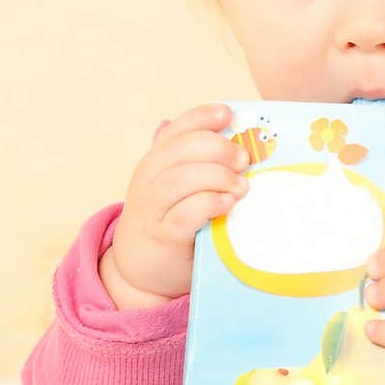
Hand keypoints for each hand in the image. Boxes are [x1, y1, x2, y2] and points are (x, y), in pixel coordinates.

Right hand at [107, 103, 250, 302]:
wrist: (140, 269)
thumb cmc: (170, 221)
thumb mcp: (176, 188)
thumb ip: (197, 163)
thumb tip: (233, 132)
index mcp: (155, 162)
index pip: (176, 130)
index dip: (202, 117)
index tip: (228, 115)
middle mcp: (150, 181)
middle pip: (180, 150)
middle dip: (217, 148)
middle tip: (244, 159)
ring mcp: (153, 209)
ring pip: (181, 180)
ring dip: (217, 176)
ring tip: (242, 185)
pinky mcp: (164, 237)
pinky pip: (184, 215)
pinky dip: (209, 204)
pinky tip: (227, 203)